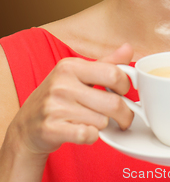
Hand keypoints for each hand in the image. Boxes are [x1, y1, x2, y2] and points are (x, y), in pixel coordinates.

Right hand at [8, 43, 133, 156]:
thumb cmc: (58, 96)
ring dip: (104, 125)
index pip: (113, 74)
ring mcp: (55, 107)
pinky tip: (86, 131)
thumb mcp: (79, 74)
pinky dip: (93, 136)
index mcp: (71, 66)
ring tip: (94, 121)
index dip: (125, 86)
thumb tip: (128, 48)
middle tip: (123, 117)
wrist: (27, 125)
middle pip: (112, 102)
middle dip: (124, 113)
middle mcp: (62, 84)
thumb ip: (106, 63)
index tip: (123, 92)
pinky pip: (88, 135)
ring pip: (102, 121)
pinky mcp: (51, 129)